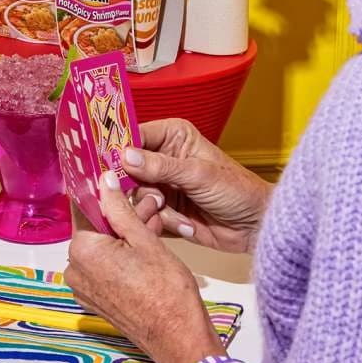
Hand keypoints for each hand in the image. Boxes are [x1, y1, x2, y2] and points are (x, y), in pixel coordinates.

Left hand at [65, 173, 223, 362]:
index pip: (85, 209)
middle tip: (150, 204)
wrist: (178, 338)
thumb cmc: (165, 291)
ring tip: (154, 222)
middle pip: (97, 229)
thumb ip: (119, 208)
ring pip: (104, 248)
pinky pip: (105, 267)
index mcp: (82, 250)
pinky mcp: (97, 300)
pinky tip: (147, 245)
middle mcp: (75, 270)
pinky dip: (123, 255)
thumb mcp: (144, 239)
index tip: (120, 185)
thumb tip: (104, 181)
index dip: (105, 194)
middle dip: (123, 215)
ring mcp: (85, 288)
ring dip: (126, 234)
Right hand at [124, 119, 273, 253]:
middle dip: (139, 188)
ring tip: (179, 214)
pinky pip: (146, 215)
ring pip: (135, 196)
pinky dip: (163, 223)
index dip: (118, 149)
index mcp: (172, 136)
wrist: (256, 227)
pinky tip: (186, 225)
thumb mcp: (198, 174)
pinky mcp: (164, 209)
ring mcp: (162, 185)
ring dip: (154, 208)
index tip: (105, 164)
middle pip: (127, 170)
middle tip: (156, 198)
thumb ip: (160, 166)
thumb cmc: (237, 190)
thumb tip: (125, 156)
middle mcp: (162, 158)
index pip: (134, 135)